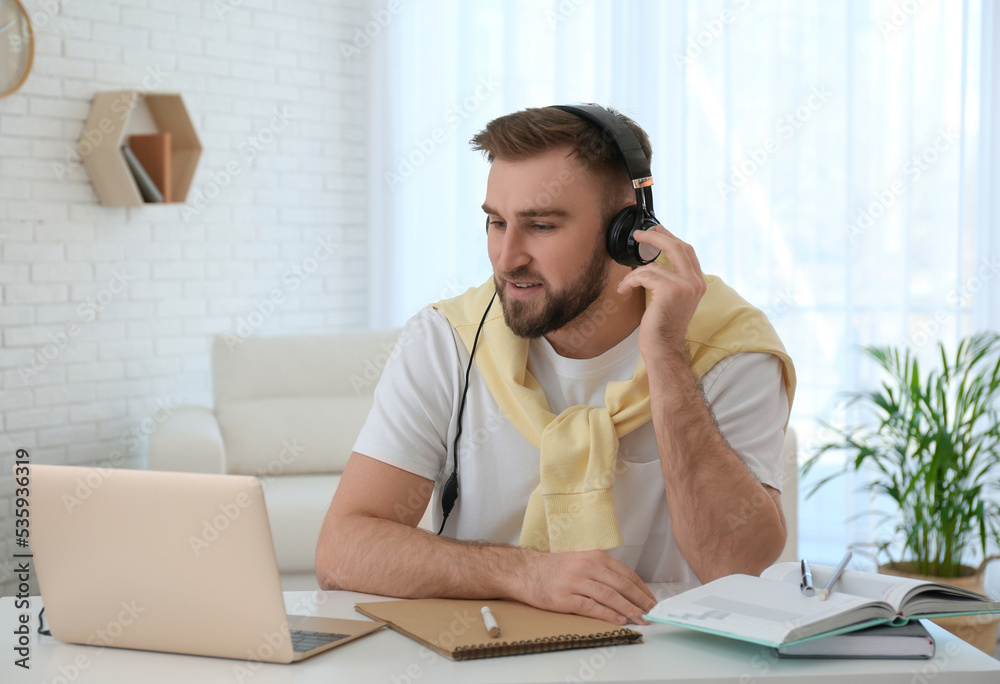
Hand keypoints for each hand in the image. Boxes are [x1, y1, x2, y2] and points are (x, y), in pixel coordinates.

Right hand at [512, 549, 656, 624]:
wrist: (526, 571)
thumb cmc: (556, 568)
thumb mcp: (582, 560)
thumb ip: (603, 571)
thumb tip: (629, 590)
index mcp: (595, 556)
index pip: (626, 574)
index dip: (642, 589)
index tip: (652, 601)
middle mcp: (587, 566)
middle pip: (621, 585)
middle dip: (640, 601)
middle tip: (652, 613)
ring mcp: (576, 581)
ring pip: (609, 596)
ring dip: (628, 610)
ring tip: (641, 619)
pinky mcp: (565, 597)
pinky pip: (591, 607)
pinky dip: (607, 614)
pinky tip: (619, 620)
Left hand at [616, 226, 706, 362]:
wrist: (664, 348)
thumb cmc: (663, 327)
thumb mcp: (673, 299)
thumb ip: (672, 280)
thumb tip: (655, 261)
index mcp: (699, 283)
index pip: (687, 251)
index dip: (671, 237)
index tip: (657, 230)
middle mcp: (695, 282)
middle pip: (677, 246)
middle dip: (656, 237)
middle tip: (639, 234)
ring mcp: (684, 286)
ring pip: (653, 265)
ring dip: (634, 275)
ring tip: (626, 286)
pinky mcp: (670, 290)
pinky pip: (644, 275)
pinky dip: (630, 282)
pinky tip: (624, 291)